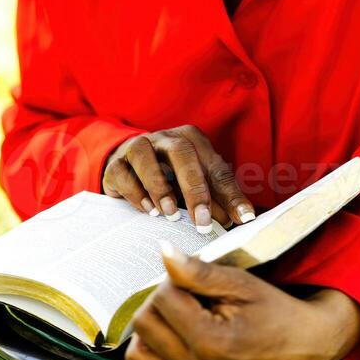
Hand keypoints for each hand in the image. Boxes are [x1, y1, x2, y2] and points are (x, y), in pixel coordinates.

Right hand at [102, 125, 255, 230]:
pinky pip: (123, 172)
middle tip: (201, 221)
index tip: (242, 218)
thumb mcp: (196, 186)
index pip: (216, 167)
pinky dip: (135, 191)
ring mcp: (139, 147)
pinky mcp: (116, 163)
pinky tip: (146, 209)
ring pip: (147, 157)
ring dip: (160, 187)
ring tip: (169, 214)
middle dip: (194, 189)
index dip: (231, 194)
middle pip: (182, 154)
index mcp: (193, 140)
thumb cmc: (169, 177)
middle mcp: (166, 138)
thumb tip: (239, 219)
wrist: (127, 168)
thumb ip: (216, 200)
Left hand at [125, 245, 359, 359]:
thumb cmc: (276, 312)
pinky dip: (157, 357)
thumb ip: (198, 271)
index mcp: (210, 343)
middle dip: (160, 302)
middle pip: (144, 326)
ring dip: (153, 331)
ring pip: (139, 356)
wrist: (305, 347)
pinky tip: (180, 341)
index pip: (160, 299)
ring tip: (179, 318)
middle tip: (187, 296)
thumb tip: (164, 251)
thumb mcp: (241, 283)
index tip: (193, 279)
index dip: (174, 280)